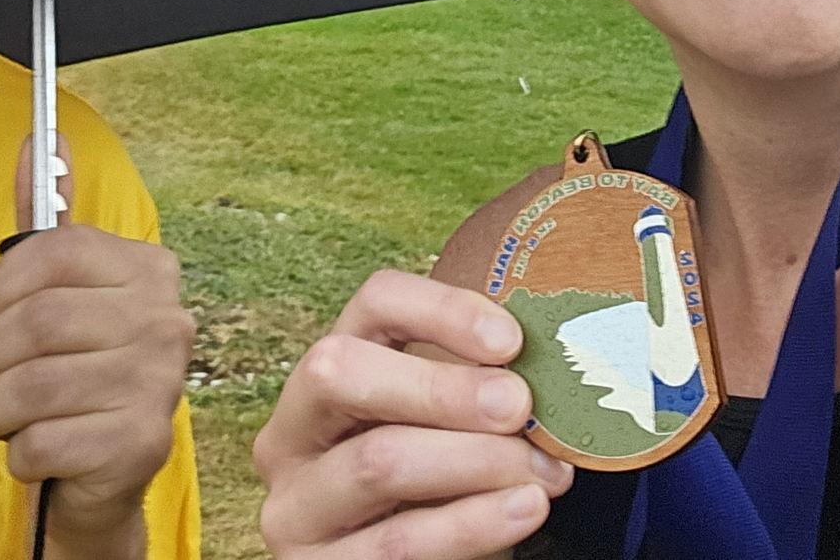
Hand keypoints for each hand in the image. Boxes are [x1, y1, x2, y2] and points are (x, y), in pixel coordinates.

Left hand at [0, 143, 193, 559]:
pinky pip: (42, 442)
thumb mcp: (62, 290)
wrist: (106, 471)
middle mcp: (165, 320)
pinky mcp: (141, 444)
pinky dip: (18, 452)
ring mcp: (159, 383)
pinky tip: (34, 448)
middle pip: (37, 321)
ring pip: (33, 385)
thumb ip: (50, 215)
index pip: (56, 251)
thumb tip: (44, 137)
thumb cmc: (75, 368)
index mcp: (148, 269)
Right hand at [254, 270, 572, 559]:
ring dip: (474, 461)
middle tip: (519, 406)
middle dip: (441, 387)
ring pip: (378, 461)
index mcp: (326, 374)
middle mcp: (292, 432)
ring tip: (543, 471)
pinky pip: (399, 542)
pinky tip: (523, 509)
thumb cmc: (426, 487)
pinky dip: (471, 524)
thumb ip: (469, 392)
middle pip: (343, 371)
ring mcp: (295, 507)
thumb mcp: (431, 430)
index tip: (511, 341)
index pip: (374, 303)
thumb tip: (547, 368)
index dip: (442, 309)